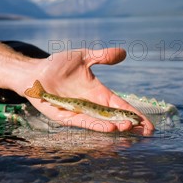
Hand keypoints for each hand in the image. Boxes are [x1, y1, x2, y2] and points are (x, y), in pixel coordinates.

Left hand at [22, 48, 154, 134]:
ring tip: (128, 128)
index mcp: (97, 92)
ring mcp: (78, 112)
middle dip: (129, 124)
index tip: (147, 123)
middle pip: (113, 117)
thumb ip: (102, 56)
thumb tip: (123, 52)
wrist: (34, 71)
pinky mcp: (65, 116)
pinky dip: (95, 125)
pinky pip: (82, 122)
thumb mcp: (83, 57)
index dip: (133, 113)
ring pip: (100, 122)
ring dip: (114, 126)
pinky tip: (108, 128)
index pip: (119, 105)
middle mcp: (89, 105)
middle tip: (145, 130)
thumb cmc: (57, 64)